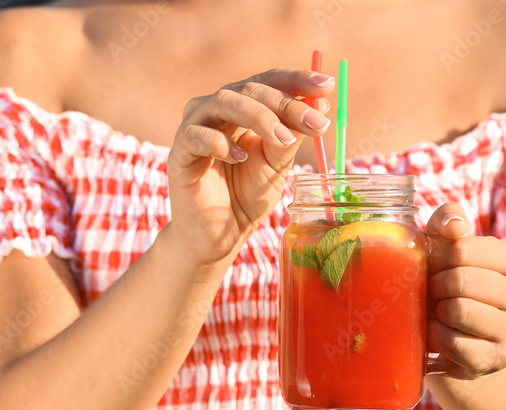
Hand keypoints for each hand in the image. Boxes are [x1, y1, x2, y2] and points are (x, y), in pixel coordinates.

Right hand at [166, 68, 333, 265]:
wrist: (218, 235)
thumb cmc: (246, 196)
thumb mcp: (277, 164)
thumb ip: (291, 136)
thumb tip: (318, 107)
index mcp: (243, 107)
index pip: (269, 81)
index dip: (297, 79)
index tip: (326, 85)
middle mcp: (217, 109)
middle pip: (251, 89)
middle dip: (287, 104)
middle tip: (316, 123)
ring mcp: (194, 127)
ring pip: (223, 101)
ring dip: (259, 116)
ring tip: (283, 140)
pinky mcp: (178, 153)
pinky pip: (196, 135)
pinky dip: (220, 142)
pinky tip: (239, 158)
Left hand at [425, 204, 505, 379]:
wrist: (471, 337)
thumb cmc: (455, 283)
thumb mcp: (452, 248)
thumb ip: (449, 221)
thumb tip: (454, 225)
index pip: (461, 250)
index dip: (435, 259)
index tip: (434, 267)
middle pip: (458, 281)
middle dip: (434, 287)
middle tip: (432, 292)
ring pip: (456, 312)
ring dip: (435, 312)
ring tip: (438, 311)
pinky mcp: (494, 359)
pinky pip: (452, 343)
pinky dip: (435, 337)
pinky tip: (439, 333)